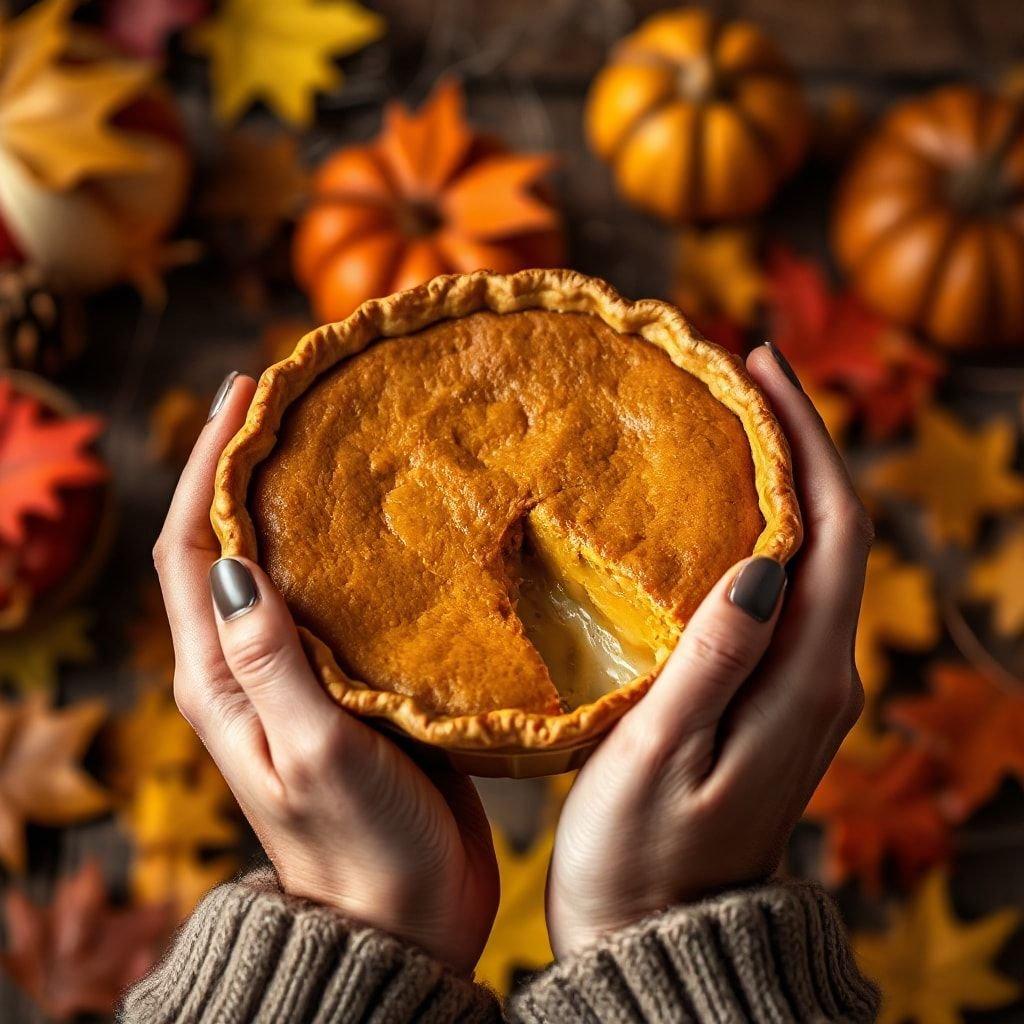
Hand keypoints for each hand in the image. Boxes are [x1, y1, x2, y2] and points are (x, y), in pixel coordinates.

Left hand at [152, 372, 497, 975]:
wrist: (403, 919)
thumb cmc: (363, 846)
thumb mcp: (311, 752)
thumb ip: (268, 662)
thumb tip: (232, 559)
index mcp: (218, 680)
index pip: (187, 550)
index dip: (208, 465)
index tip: (246, 394)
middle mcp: (245, 669)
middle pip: (222, 547)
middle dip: (243, 468)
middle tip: (292, 401)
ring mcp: (295, 678)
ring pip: (278, 568)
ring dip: (290, 503)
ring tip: (333, 442)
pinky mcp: (345, 687)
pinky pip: (330, 601)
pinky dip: (341, 552)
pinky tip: (382, 527)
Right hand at [547, 344, 872, 956]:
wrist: (660, 940)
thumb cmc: (641, 856)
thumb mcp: (663, 756)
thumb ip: (714, 660)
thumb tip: (762, 562)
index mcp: (805, 680)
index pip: (829, 528)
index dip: (804, 438)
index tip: (760, 366)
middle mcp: (822, 677)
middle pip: (831, 530)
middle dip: (797, 441)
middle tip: (740, 374)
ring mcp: (803, 690)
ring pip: (812, 557)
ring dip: (782, 481)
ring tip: (730, 423)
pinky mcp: (774, 701)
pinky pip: (787, 592)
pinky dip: (764, 531)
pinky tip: (720, 515)